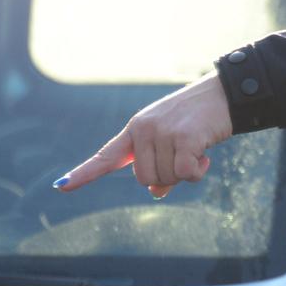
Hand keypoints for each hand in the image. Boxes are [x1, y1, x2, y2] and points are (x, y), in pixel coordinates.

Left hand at [53, 73, 233, 198]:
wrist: (224, 93)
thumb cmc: (198, 119)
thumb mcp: (174, 140)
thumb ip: (160, 164)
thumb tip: (156, 192)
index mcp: (136, 129)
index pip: (107, 155)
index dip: (84, 173)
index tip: (61, 186)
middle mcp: (144, 129)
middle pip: (144, 178)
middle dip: (167, 176)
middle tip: (186, 157)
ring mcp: (163, 132)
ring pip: (165, 177)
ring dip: (186, 172)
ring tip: (197, 149)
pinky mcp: (184, 137)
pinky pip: (185, 173)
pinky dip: (197, 172)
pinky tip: (205, 156)